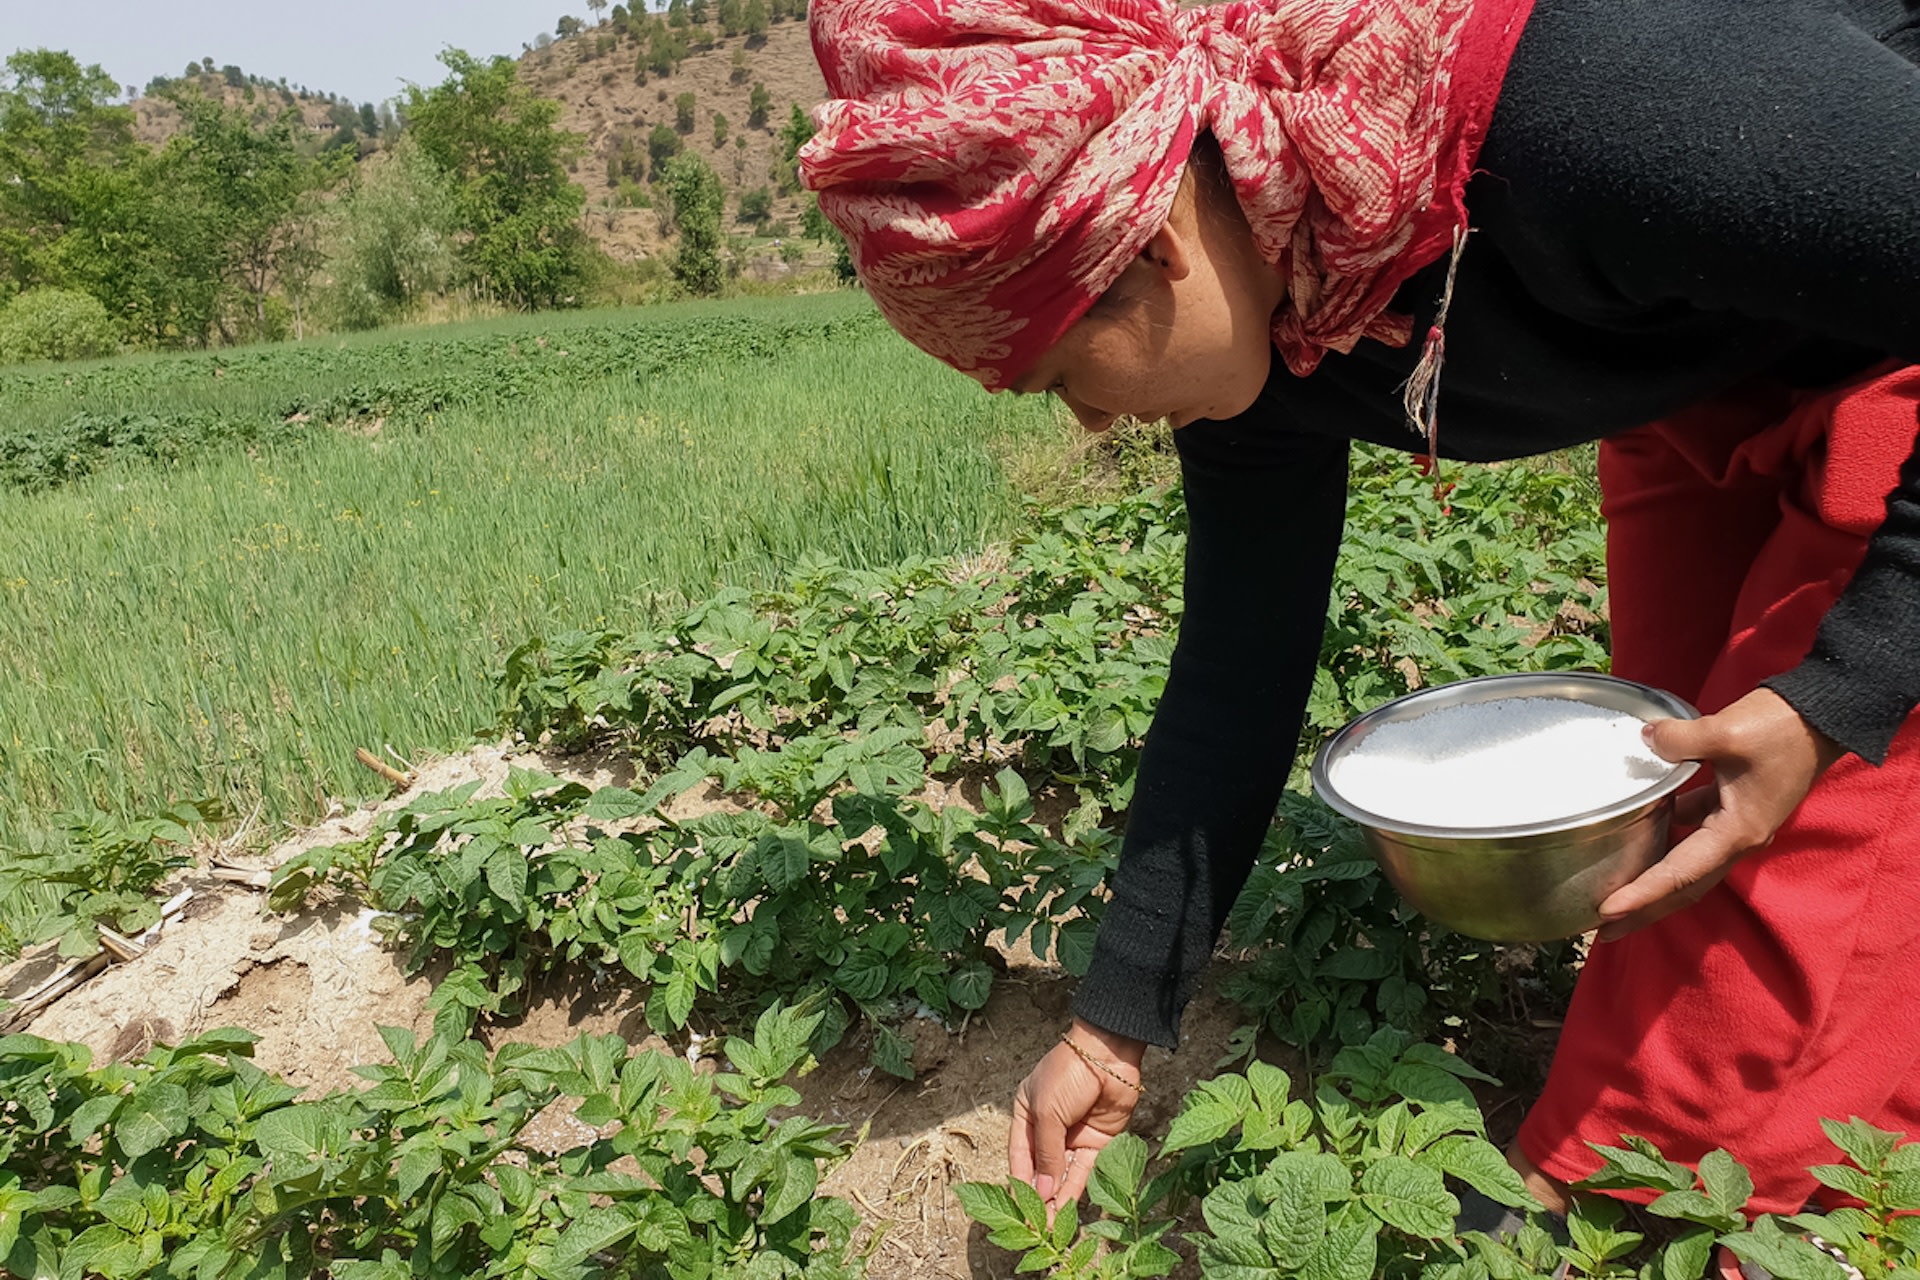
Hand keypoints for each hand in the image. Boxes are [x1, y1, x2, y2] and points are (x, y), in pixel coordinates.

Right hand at [1010, 1018, 1145, 1214]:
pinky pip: (1084, 1170)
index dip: (1018, 1183)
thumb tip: (1040, 1191)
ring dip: (1056, 1199)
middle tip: (1035, 1227)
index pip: (1019, 1156)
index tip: (1016, 1210)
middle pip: (1041, 1169)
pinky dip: (1075, 1189)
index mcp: (1026, 1115)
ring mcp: (1073, 1136)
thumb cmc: (1067, 1075)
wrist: (1108, 1055)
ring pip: (1062, 1174)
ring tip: (1050, 1226)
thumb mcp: (1047, 1113)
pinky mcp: (1097, 1143)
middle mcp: (1049, 1128)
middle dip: (1038, 1197)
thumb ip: (1046, 1154)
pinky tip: (1067, 1208)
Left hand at [1594, 687, 1843, 941]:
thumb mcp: (1727, 731)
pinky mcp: (1733, 804)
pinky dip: (1666, 836)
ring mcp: (1736, 823)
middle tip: (1604, 929)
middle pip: (1684, 885)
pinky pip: (1692, 829)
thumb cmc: (1783, 729)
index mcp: (1736, 832)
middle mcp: (1736, 838)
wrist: (1824, 715)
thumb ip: (1678, 740)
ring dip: (1653, 879)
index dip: (1642, 894)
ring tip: (1614, 891)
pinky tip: (1637, 827)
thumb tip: (1644, 741)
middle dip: (1646, 909)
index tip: (1607, 911)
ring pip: (1686, 861)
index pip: (1680, 874)